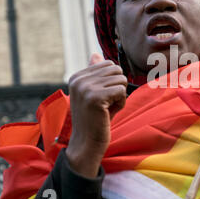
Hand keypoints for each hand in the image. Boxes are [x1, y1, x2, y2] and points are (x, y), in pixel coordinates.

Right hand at [65, 53, 127, 177]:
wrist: (86, 144)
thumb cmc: (95, 119)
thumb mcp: (94, 93)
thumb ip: (95, 74)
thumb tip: (96, 54)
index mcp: (77, 76)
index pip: (108, 64)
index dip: (112, 82)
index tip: (102, 98)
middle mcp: (79, 79)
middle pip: (116, 70)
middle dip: (118, 87)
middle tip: (107, 104)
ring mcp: (86, 88)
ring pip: (121, 80)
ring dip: (120, 96)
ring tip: (107, 109)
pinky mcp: (95, 97)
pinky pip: (122, 90)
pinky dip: (121, 103)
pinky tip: (110, 113)